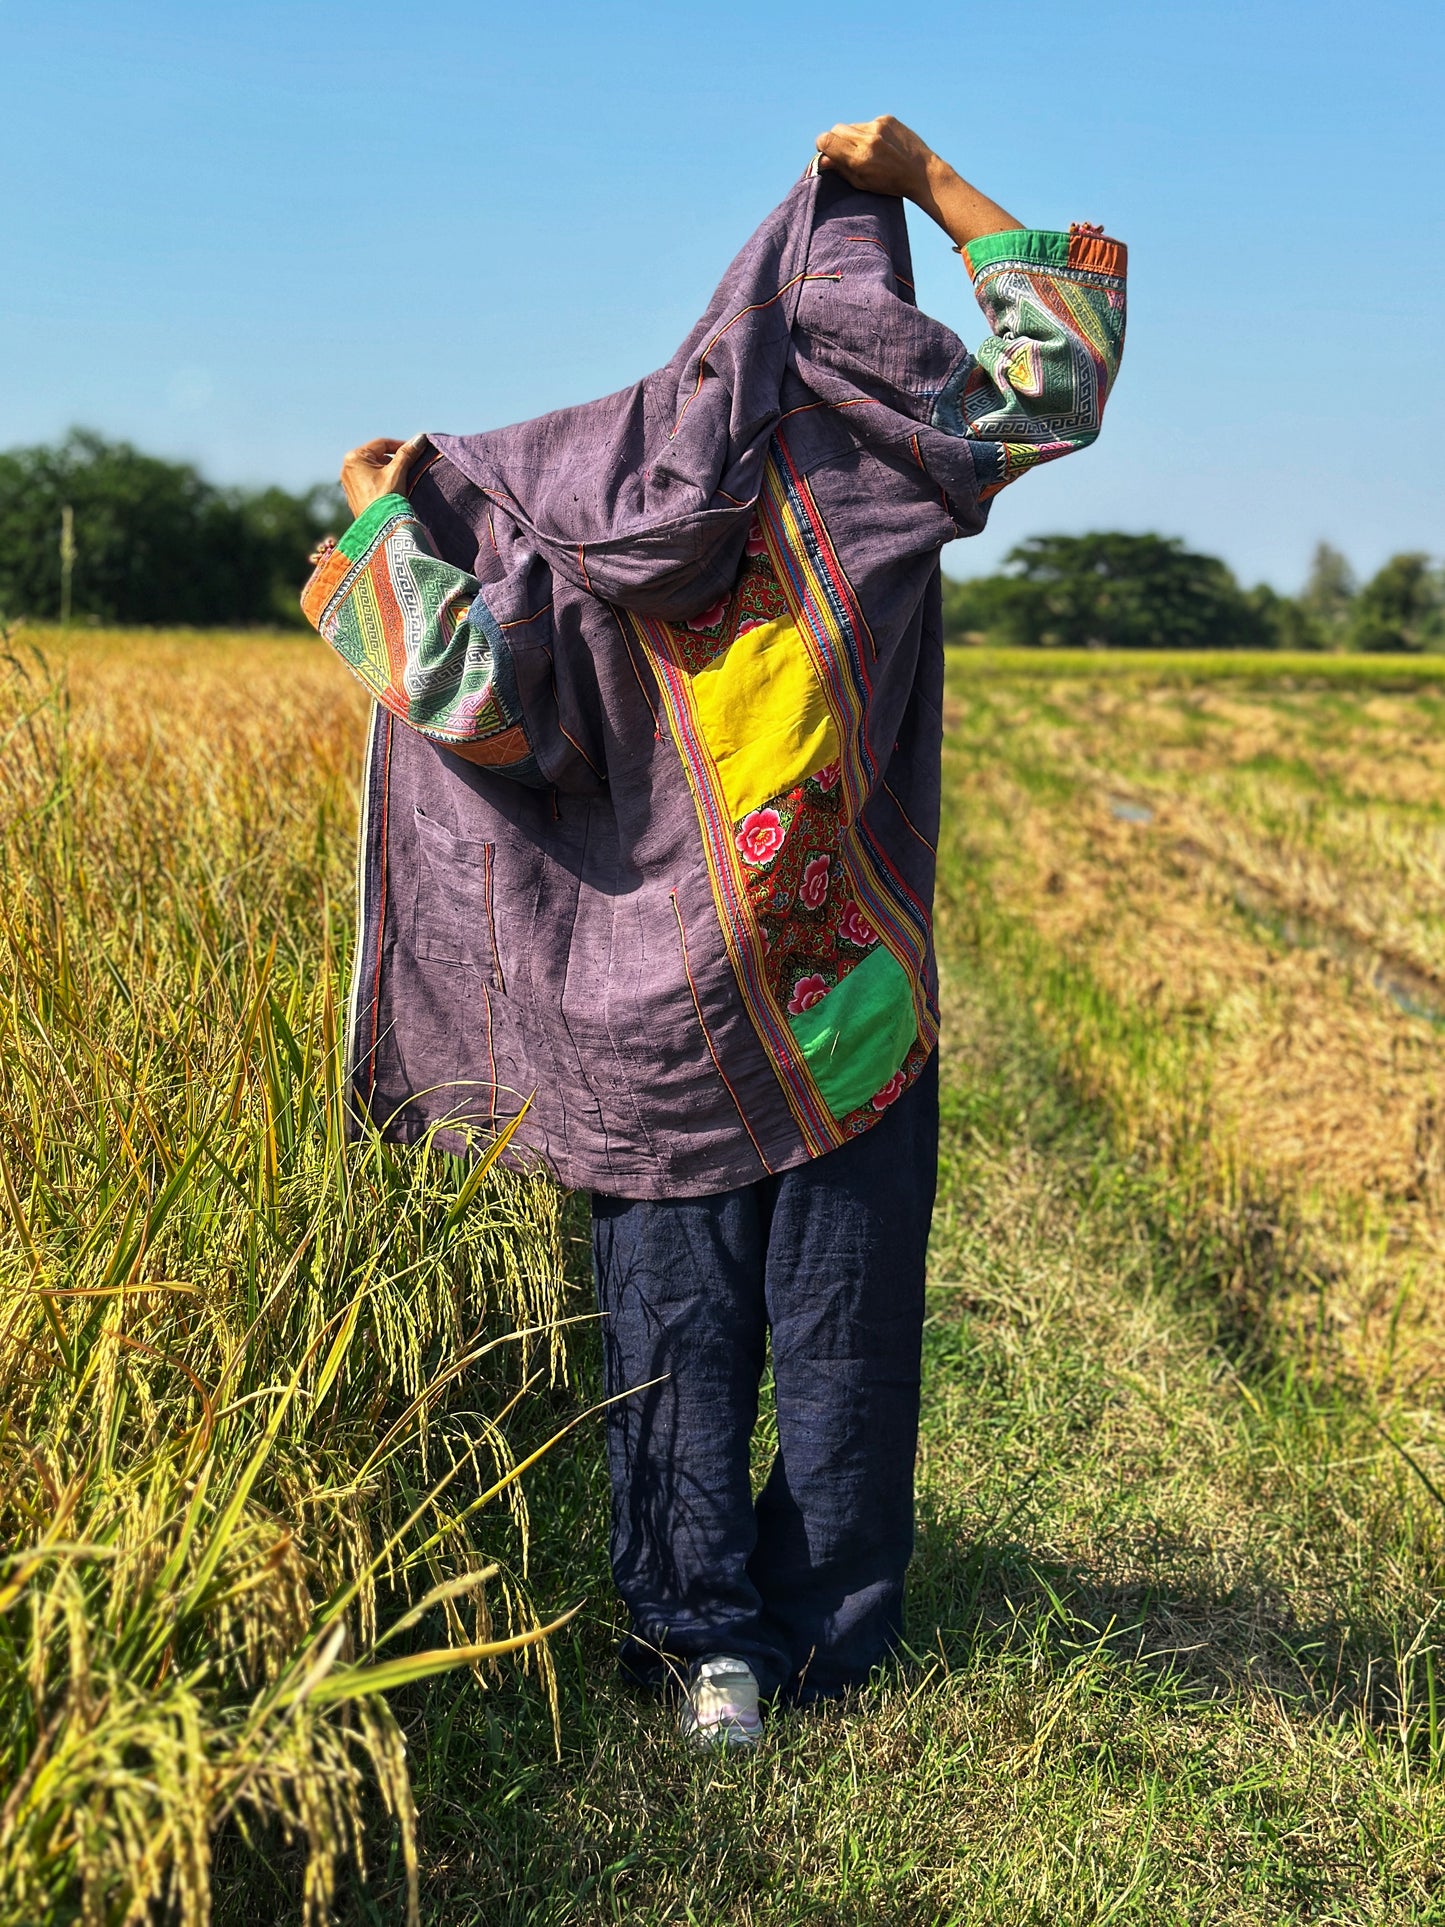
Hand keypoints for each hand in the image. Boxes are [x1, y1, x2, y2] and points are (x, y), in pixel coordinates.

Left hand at [339, 434, 428, 518]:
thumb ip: (407, 453)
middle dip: (394, 460)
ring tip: (403, 479)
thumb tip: (421, 438)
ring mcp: (348, 482)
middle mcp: (347, 467)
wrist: (379, 529)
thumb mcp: (398, 473)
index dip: (401, 446)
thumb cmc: (386, 498)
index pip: (382, 444)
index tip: (416, 451)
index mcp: (354, 457)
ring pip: (374, 469)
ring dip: (389, 471)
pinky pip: (369, 481)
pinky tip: (393, 490)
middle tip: (411, 466)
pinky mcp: (353, 495)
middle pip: (377, 456)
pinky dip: (382, 481)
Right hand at [813, 116, 1022, 249]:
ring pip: (852, 125)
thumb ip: (841, 169)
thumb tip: (821, 159)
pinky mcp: (887, 119)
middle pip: (837, 129)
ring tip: (867, 151)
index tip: (827, 153)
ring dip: (853, 136)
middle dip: (837, 140)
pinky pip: (868, 123)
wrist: (922, 172)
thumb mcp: (862, 183)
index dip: (822, 146)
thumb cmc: (891, 184)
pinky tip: (881, 145)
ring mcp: (879, 126)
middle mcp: (868, 138)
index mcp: (860, 157)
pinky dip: (869, 133)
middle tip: (845, 152)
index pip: (826, 140)